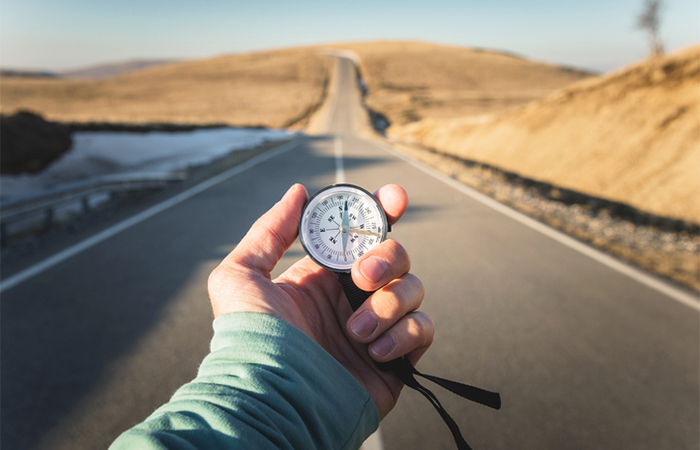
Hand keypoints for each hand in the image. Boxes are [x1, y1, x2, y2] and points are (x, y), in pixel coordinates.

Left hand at [207, 183, 433, 418]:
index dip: (383, 211)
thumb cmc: (249, 339)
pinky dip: (404, 334)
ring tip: (354, 332)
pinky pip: (423, 329)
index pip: (362, 235)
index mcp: (323, 276)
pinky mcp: (395, 359)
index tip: (392, 198)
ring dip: (387, 303)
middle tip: (361, 278)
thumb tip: (299, 193)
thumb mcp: (241, 275)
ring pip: (414, 289)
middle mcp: (352, 298)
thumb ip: (269, 230)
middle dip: (386, 258)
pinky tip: (373, 352)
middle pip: (396, 256)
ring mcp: (376, 328)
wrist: (271, 398)